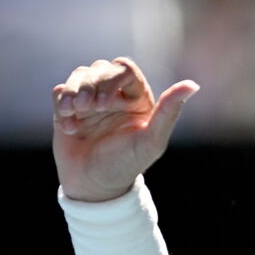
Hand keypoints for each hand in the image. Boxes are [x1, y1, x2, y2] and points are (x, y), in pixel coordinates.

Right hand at [53, 58, 197, 201]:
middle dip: (90, 85)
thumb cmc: (127, 165)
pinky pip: (61, 91)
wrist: (94, 186)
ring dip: (73, 92)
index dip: (112, 79)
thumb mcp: (151, 141)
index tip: (105, 104)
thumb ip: (169, 112)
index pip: (125, 68)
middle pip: (100, 69)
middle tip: (86, 107)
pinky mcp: (70, 108)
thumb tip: (193, 84)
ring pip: (79, 76)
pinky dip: (61, 103)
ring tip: (74, 114)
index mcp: (138, 99)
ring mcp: (91, 101)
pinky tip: (69, 126)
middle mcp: (116, 96)